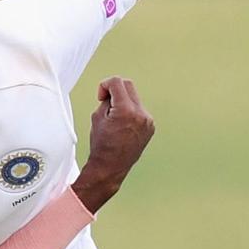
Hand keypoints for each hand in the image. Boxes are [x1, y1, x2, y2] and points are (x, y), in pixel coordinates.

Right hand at [71, 77, 154, 212]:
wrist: (110, 167)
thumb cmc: (101, 144)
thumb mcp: (97, 117)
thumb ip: (107, 100)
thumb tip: (114, 93)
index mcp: (126, 110)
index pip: (117, 82)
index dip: (105, 85)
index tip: (100, 96)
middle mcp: (140, 114)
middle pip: (128, 86)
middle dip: (115, 90)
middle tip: (106, 101)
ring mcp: (148, 121)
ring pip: (135, 98)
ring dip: (124, 101)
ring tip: (114, 117)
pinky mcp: (151, 127)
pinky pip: (140, 111)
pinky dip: (130, 112)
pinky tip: (122, 125)